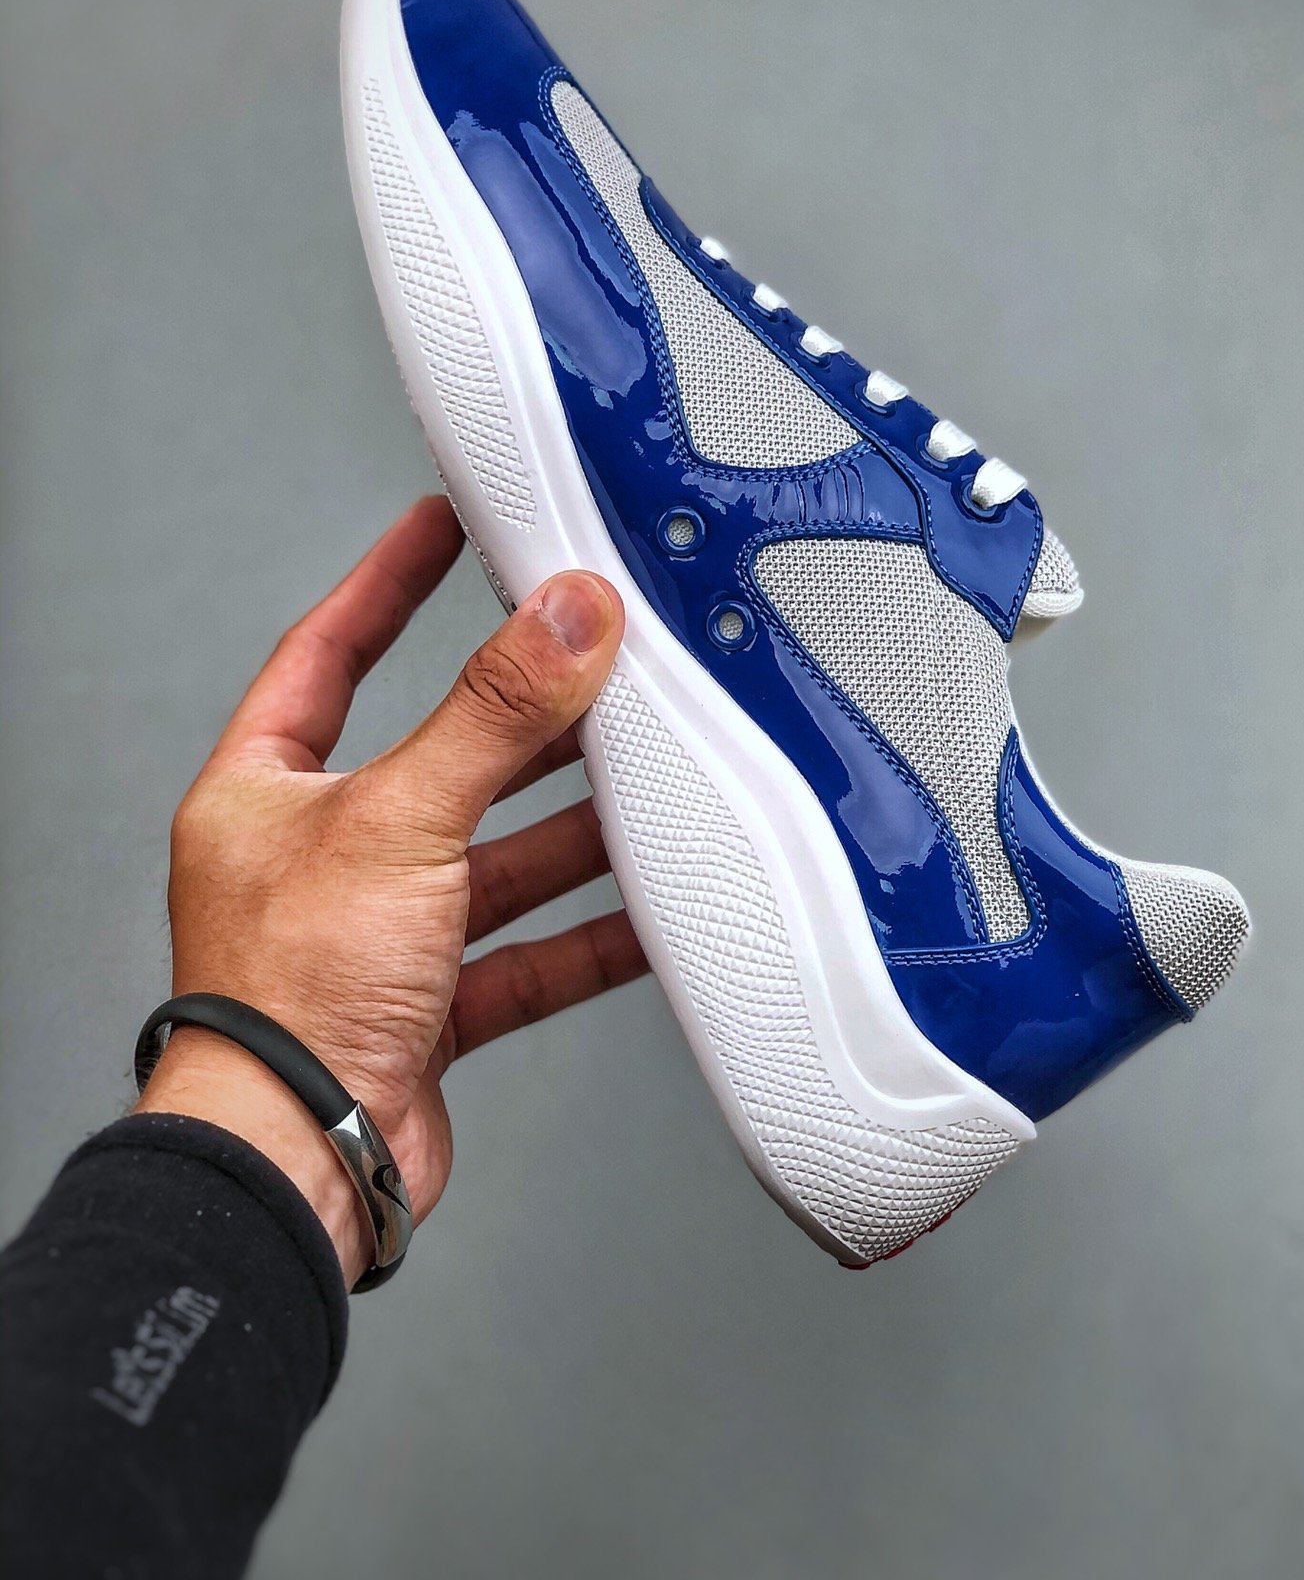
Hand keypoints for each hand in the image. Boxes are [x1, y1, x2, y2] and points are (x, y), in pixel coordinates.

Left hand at [136, 496, 646, 1283]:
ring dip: (570, 828)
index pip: (328, 652)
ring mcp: (377, 936)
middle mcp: (319, 857)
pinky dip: (590, 932)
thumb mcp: (397, 822)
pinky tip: (650, 911)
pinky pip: (528, 953)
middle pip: (438, 758)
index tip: (442, 527)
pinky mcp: (429, 1008)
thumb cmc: (282, 1004)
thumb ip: (491, 717)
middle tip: (594, 663)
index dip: (387, 583)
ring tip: (646, 778)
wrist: (298, 1163)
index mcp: (267, 792)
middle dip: (521, 721)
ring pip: (493, 858)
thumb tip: (562, 620)